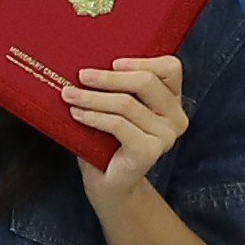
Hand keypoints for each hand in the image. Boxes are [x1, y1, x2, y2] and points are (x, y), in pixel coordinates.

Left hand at [61, 55, 192, 199]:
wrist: (108, 182)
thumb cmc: (108, 140)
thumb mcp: (115, 105)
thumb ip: (115, 86)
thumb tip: (89, 61)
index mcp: (172, 99)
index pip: (170, 68)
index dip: (142, 61)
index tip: (112, 62)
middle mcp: (175, 117)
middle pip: (146, 82)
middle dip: (110, 78)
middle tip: (81, 75)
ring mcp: (166, 136)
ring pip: (127, 103)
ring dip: (93, 98)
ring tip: (70, 95)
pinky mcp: (150, 151)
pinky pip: (119, 125)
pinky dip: (95, 117)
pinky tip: (78, 114)